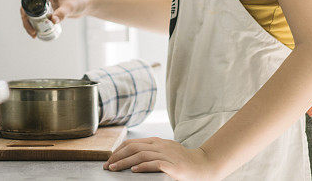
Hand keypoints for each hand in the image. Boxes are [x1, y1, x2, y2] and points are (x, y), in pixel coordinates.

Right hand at [19, 0, 90, 37]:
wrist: (86, 3)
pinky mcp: (48, 9)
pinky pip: (38, 17)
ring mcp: (45, 2)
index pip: (30, 1)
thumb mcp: (70, 7)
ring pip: (32, 14)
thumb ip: (62, 13)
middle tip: (32, 33)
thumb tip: (52, 21)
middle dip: (27, 21)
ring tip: (34, 35)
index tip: (29, 23)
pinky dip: (36, 24)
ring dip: (30, 24)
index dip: (26, 12)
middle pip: (28, 8)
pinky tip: (38, 32)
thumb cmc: (79, 1)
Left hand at [103, 137, 221, 179]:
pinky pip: (155, 164)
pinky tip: (134, 170)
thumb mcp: (166, 150)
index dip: (118, 150)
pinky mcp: (172, 166)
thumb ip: (152, 150)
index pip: (132, 143)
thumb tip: (134, 158)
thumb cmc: (183, 161)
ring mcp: (166, 155)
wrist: (204, 165)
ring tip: (115, 169)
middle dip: (117, 156)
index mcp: (156, 142)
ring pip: (140, 155)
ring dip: (124, 162)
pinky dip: (143, 166)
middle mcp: (160, 146)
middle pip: (133, 147)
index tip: (109, 159)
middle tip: (107, 166)